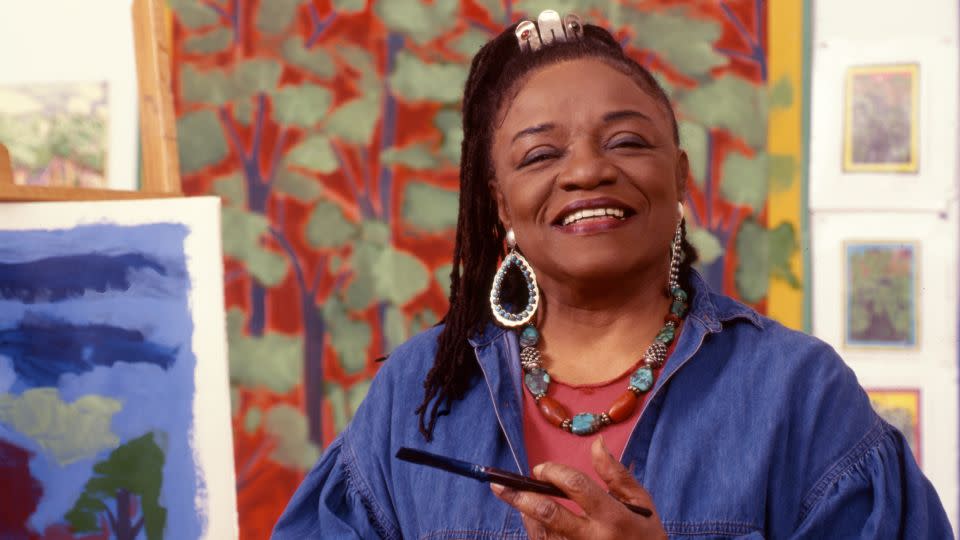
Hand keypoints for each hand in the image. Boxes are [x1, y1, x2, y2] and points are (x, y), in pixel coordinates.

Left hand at [491, 437, 666, 539]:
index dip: (555, 472)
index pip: (576, 487)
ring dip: (524, 514)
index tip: (541, 469)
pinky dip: (534, 530)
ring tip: (514, 499)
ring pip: (542, 533)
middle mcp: (593, 538)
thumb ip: (616, 473)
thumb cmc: (645, 535)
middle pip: (549, 514)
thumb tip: (596, 443)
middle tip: (498, 484)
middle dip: (519, 497)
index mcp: (613, 516)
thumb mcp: (640, 501)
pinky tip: (530, 519)